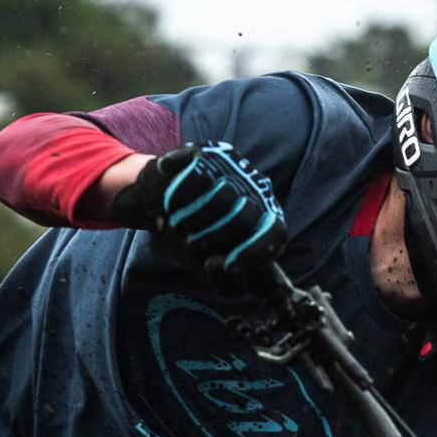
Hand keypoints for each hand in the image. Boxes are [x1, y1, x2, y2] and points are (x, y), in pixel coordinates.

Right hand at [112, 141, 285, 280]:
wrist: (161, 204)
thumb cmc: (194, 240)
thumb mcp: (212, 271)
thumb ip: (226, 283)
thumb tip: (221, 265)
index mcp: (264, 223)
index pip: (275, 235)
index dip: (255, 252)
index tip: (228, 265)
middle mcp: (255, 192)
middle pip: (243, 218)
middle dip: (210, 239)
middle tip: (190, 243)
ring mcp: (234, 169)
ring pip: (220, 196)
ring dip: (190, 219)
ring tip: (177, 224)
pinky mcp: (209, 153)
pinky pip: (196, 175)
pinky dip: (177, 196)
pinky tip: (169, 203)